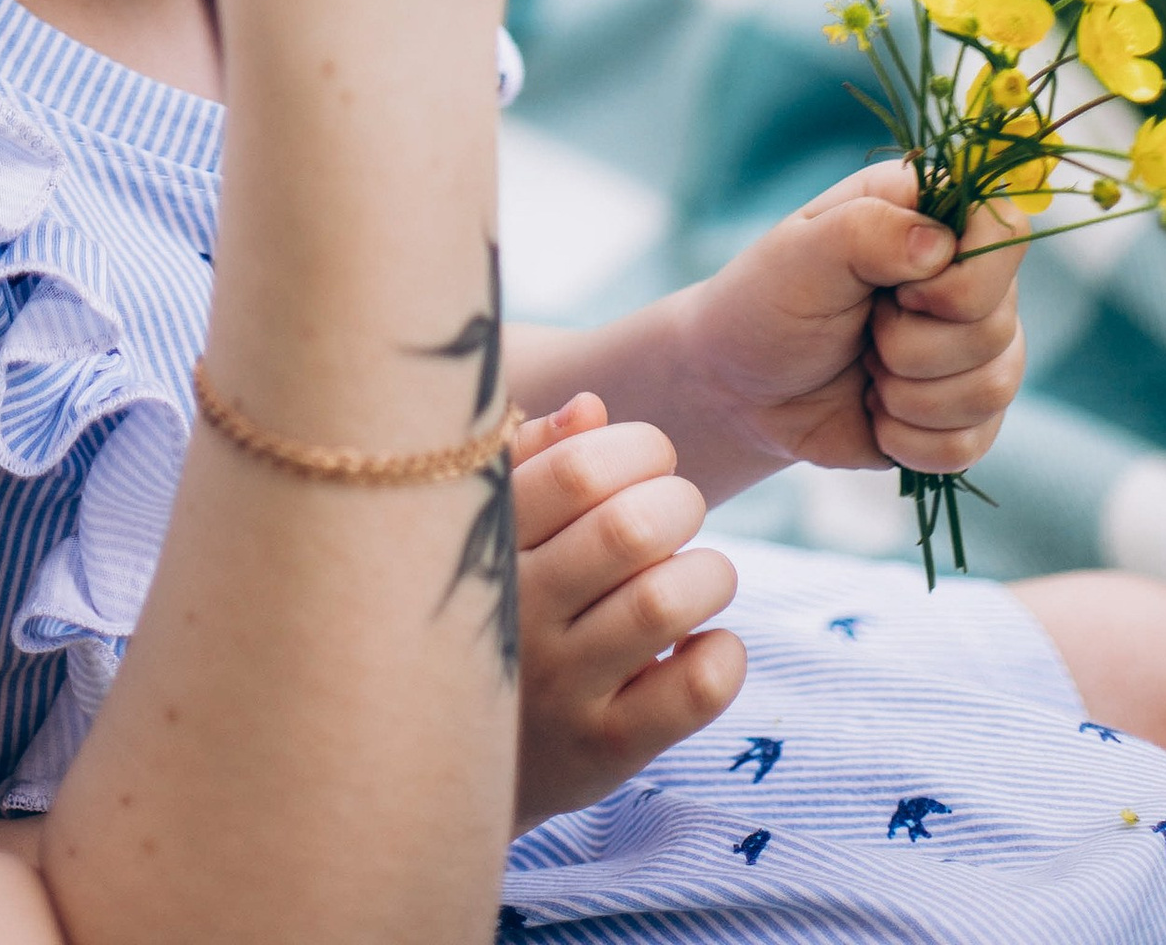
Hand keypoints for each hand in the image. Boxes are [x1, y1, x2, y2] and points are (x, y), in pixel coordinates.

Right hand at [512, 397, 742, 831]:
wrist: (441, 757)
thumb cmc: (487, 611)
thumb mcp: (485, 532)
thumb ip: (532, 463)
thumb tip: (592, 409)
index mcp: (484, 547)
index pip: (577, 471)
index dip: (637, 448)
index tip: (649, 459)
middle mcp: (516, 617)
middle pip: (629, 530)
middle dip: (680, 503)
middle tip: (677, 514)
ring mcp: (558, 690)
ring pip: (667, 602)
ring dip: (708, 573)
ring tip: (696, 576)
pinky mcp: (602, 752)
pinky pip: (696, 690)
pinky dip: (724, 652)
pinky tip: (700, 644)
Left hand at [665, 161, 1027, 495]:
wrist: (743, 389)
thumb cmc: (766, 302)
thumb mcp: (800, 254)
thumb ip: (867, 231)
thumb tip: (940, 246)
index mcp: (927, 217)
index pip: (1006, 230)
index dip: (965, 278)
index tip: (900, 292)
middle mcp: (964, 278)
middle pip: (998, 323)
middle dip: (914, 346)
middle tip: (864, 333)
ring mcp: (970, 349)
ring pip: (995, 388)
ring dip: (910, 396)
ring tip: (866, 373)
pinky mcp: (964, 413)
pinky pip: (974, 443)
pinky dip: (911, 440)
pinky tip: (874, 415)